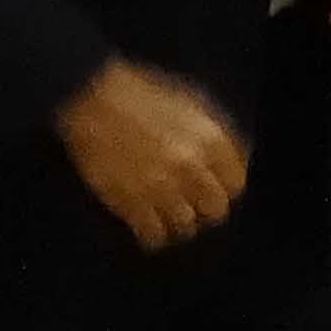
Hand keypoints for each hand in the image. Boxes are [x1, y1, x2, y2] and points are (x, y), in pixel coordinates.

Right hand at [53, 58, 248, 252]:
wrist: (92, 99)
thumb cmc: (142, 93)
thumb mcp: (193, 100)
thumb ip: (218, 132)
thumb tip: (237, 157)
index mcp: (209, 140)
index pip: (236, 184)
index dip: (226, 187)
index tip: (216, 187)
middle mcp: (190, 168)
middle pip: (215, 210)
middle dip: (205, 207)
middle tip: (193, 201)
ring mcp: (159, 189)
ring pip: (186, 227)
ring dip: (178, 220)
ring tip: (168, 211)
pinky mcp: (129, 205)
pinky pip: (153, 237)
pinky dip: (152, 234)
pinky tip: (147, 222)